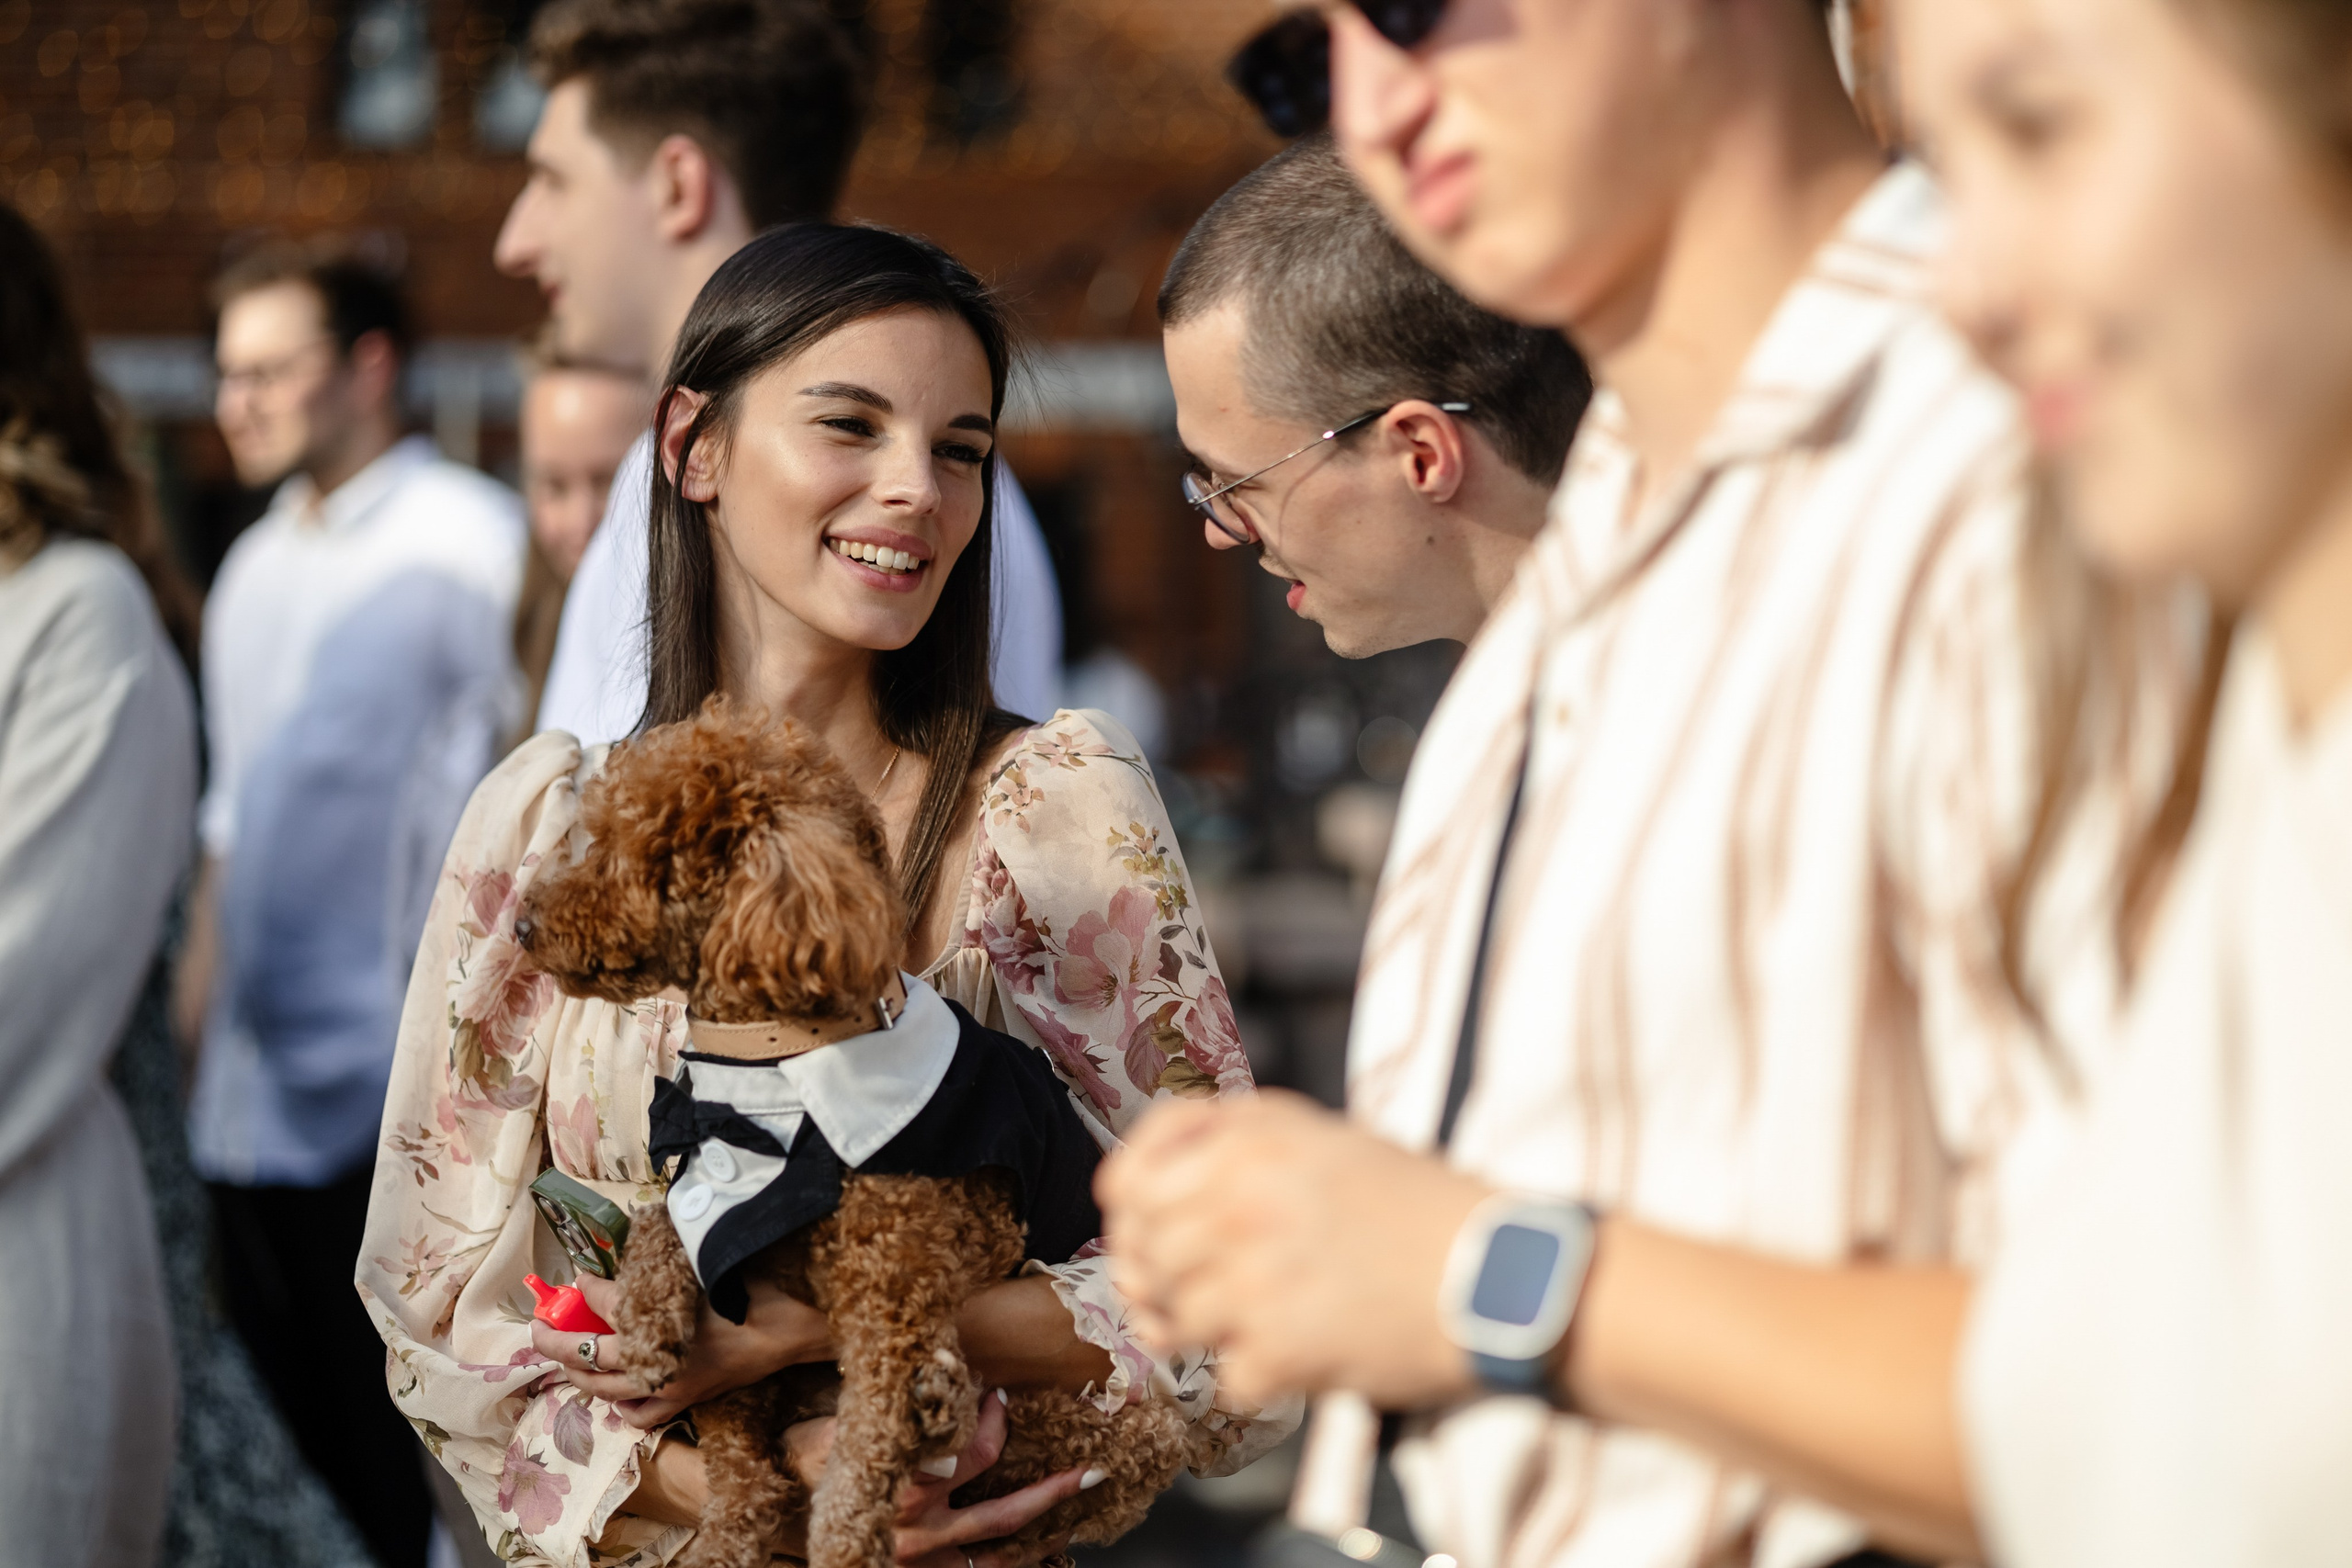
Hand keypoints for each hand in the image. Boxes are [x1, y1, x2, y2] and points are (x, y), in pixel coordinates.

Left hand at [531, 1271, 833, 1427]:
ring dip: (578, 1372)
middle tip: (537, 1327)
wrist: (789, 1329)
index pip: (604, 1301)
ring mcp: (666, 1384)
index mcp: (656, 1317)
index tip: (577, 1275)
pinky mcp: (683, 1399)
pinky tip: (616, 1393)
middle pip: (587, 1352)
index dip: (585, 1287)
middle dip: (555, 1339)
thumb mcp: (704, 1263)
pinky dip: (621, 1404)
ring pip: (603, 1387)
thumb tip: (636, 1249)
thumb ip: (666, 1261)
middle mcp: (653, 1356)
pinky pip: (640, 1413)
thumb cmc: (751, 1288)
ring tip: (564, 1357)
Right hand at [791, 1388, 1094, 1567]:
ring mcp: (921, 1563)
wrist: (777, 1505)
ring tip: (1074, 1519)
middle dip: (1055, 1493)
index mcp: (905, 1487)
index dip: (996, 1422)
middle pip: (1004, 1515)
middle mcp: (917, 1532)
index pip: (975, 1455)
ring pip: (998, 1558)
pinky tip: (1035, 1550)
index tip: (1001, 1398)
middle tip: (1094, 1473)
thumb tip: (955, 1380)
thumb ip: (902, 1415)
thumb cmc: (815, 1458)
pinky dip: (1008, 1564)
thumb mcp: (850, 1426)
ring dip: (1041, 1537)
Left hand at [1097, 1089, 1492, 1407]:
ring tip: (1239, 1325)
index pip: (1127, 1180)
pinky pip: (1225, 1378)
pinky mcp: (1280, 1350)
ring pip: (1170, 1319)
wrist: (1501, 1273)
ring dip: (1198, 1331)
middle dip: (1153, 1278)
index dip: (1126, 1212)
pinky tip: (1290, 1357)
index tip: (1142, 1228)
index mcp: (1250, 1140)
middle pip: (1139, 1254)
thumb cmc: (1419, 1206)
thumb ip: (1238, 1143)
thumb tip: (1157, 1183)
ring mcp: (1254, 1279)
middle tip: (1184, 1292)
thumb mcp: (1324, 1138)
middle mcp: (1240, 1201)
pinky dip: (1253, 1379)